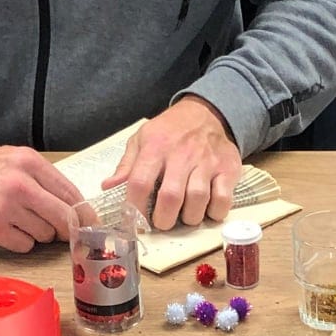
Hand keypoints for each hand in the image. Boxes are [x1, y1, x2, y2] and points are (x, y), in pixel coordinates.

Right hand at [0, 142, 82, 251]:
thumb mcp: (18, 158)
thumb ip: (47, 179)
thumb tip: (77, 207)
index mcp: (30, 163)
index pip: (71, 193)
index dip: (85, 213)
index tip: (92, 224)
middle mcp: (20, 185)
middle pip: (63, 218)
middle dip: (68, 228)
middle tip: (67, 232)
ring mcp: (5, 209)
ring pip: (45, 235)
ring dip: (41, 233)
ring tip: (23, 220)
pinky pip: (25, 246)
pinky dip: (22, 242)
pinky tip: (10, 229)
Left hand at [102, 95, 241, 229]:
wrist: (206, 113)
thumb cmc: (169, 132)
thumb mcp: (142, 139)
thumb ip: (126, 165)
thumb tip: (107, 186)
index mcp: (155, 147)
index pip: (140, 183)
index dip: (134, 208)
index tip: (134, 222)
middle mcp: (181, 155)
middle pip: (171, 197)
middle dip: (164, 220)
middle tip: (163, 222)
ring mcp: (207, 162)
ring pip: (198, 200)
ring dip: (189, 218)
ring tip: (185, 216)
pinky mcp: (227, 169)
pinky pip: (223, 200)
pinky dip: (215, 213)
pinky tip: (207, 210)